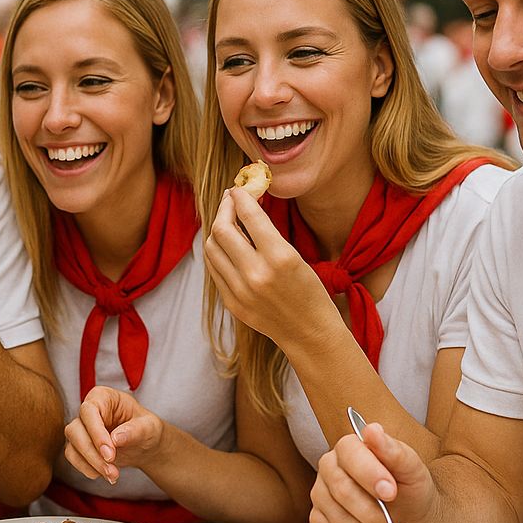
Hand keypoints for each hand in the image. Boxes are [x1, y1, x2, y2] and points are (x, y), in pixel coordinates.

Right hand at [63, 386, 167, 483]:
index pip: (89, 411)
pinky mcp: (79, 445)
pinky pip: (73, 457)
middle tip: (113, 470)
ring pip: (72, 445)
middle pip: (75, 430)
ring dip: (91, 464)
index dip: (96, 433)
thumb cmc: (147, 429)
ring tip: (113, 475)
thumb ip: (134, 430)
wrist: (145, 445)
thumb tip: (115, 439)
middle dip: (93, 453)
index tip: (110, 454)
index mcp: (103, 397)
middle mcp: (88, 411)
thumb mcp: (149, 427)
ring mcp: (81, 428)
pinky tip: (105, 475)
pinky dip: (87, 469)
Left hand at [203, 187, 336, 346]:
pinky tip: (225, 244)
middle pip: (222, 229)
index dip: (240, 196)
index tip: (240, 188)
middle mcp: (256, 274)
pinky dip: (216, 251)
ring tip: (227, 220)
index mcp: (279, 258)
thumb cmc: (311, 293)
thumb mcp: (297, 257)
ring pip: (211, 247)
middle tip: (230, 200)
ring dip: (216, 228)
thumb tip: (245, 206)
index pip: (248, 215)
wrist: (310, 334)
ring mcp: (240, 291)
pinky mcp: (232, 303)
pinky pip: (214, 268)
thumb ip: (267, 234)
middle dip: (224, 208)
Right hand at [309, 422, 434, 522]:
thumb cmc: (410, 489)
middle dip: (376, 517)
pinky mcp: (318, 520)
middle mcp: (329, 468)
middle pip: (343, 492)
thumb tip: (373, 430)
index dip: (369, 474)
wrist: (410, 517)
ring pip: (339, 521)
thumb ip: (394, 451)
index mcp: (349, 447)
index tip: (391, 492)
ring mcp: (320, 495)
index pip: (349, 454)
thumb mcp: (412, 470)